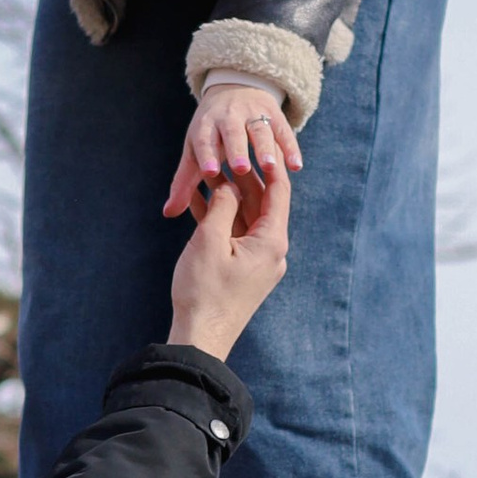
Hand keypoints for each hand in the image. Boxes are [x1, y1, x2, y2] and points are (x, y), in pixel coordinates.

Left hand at [161, 84, 300, 221]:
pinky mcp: (275, 115)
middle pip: (233, 133)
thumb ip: (184, 183)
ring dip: (265, 149)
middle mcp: (228, 117)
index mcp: (205, 126)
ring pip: (260, 130)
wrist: (233, 90)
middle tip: (241, 169)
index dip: (207, 155)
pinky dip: (290, 148)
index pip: (204, 140)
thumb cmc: (210, 131)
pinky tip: (295, 166)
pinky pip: (284, 131)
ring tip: (271, 168)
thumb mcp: (194, 151)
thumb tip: (168, 213)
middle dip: (237, 150)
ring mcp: (253, 114)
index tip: (210, 172)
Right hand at [168, 164, 288, 361]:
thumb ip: (222, 206)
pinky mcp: (242, 270)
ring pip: (245, 219)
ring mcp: (258, 261)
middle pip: (261, 203)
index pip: (278, 191)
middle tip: (223, 151)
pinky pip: (234, 236)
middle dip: (241, 178)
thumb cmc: (204, 291)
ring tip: (206, 173)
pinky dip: (220, 219)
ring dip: (227, 198)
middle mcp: (272, 250)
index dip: (266, 163)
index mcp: (272, 240)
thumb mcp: (209, 240)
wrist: (200, 338)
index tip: (255, 140)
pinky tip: (198, 202)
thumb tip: (230, 185)